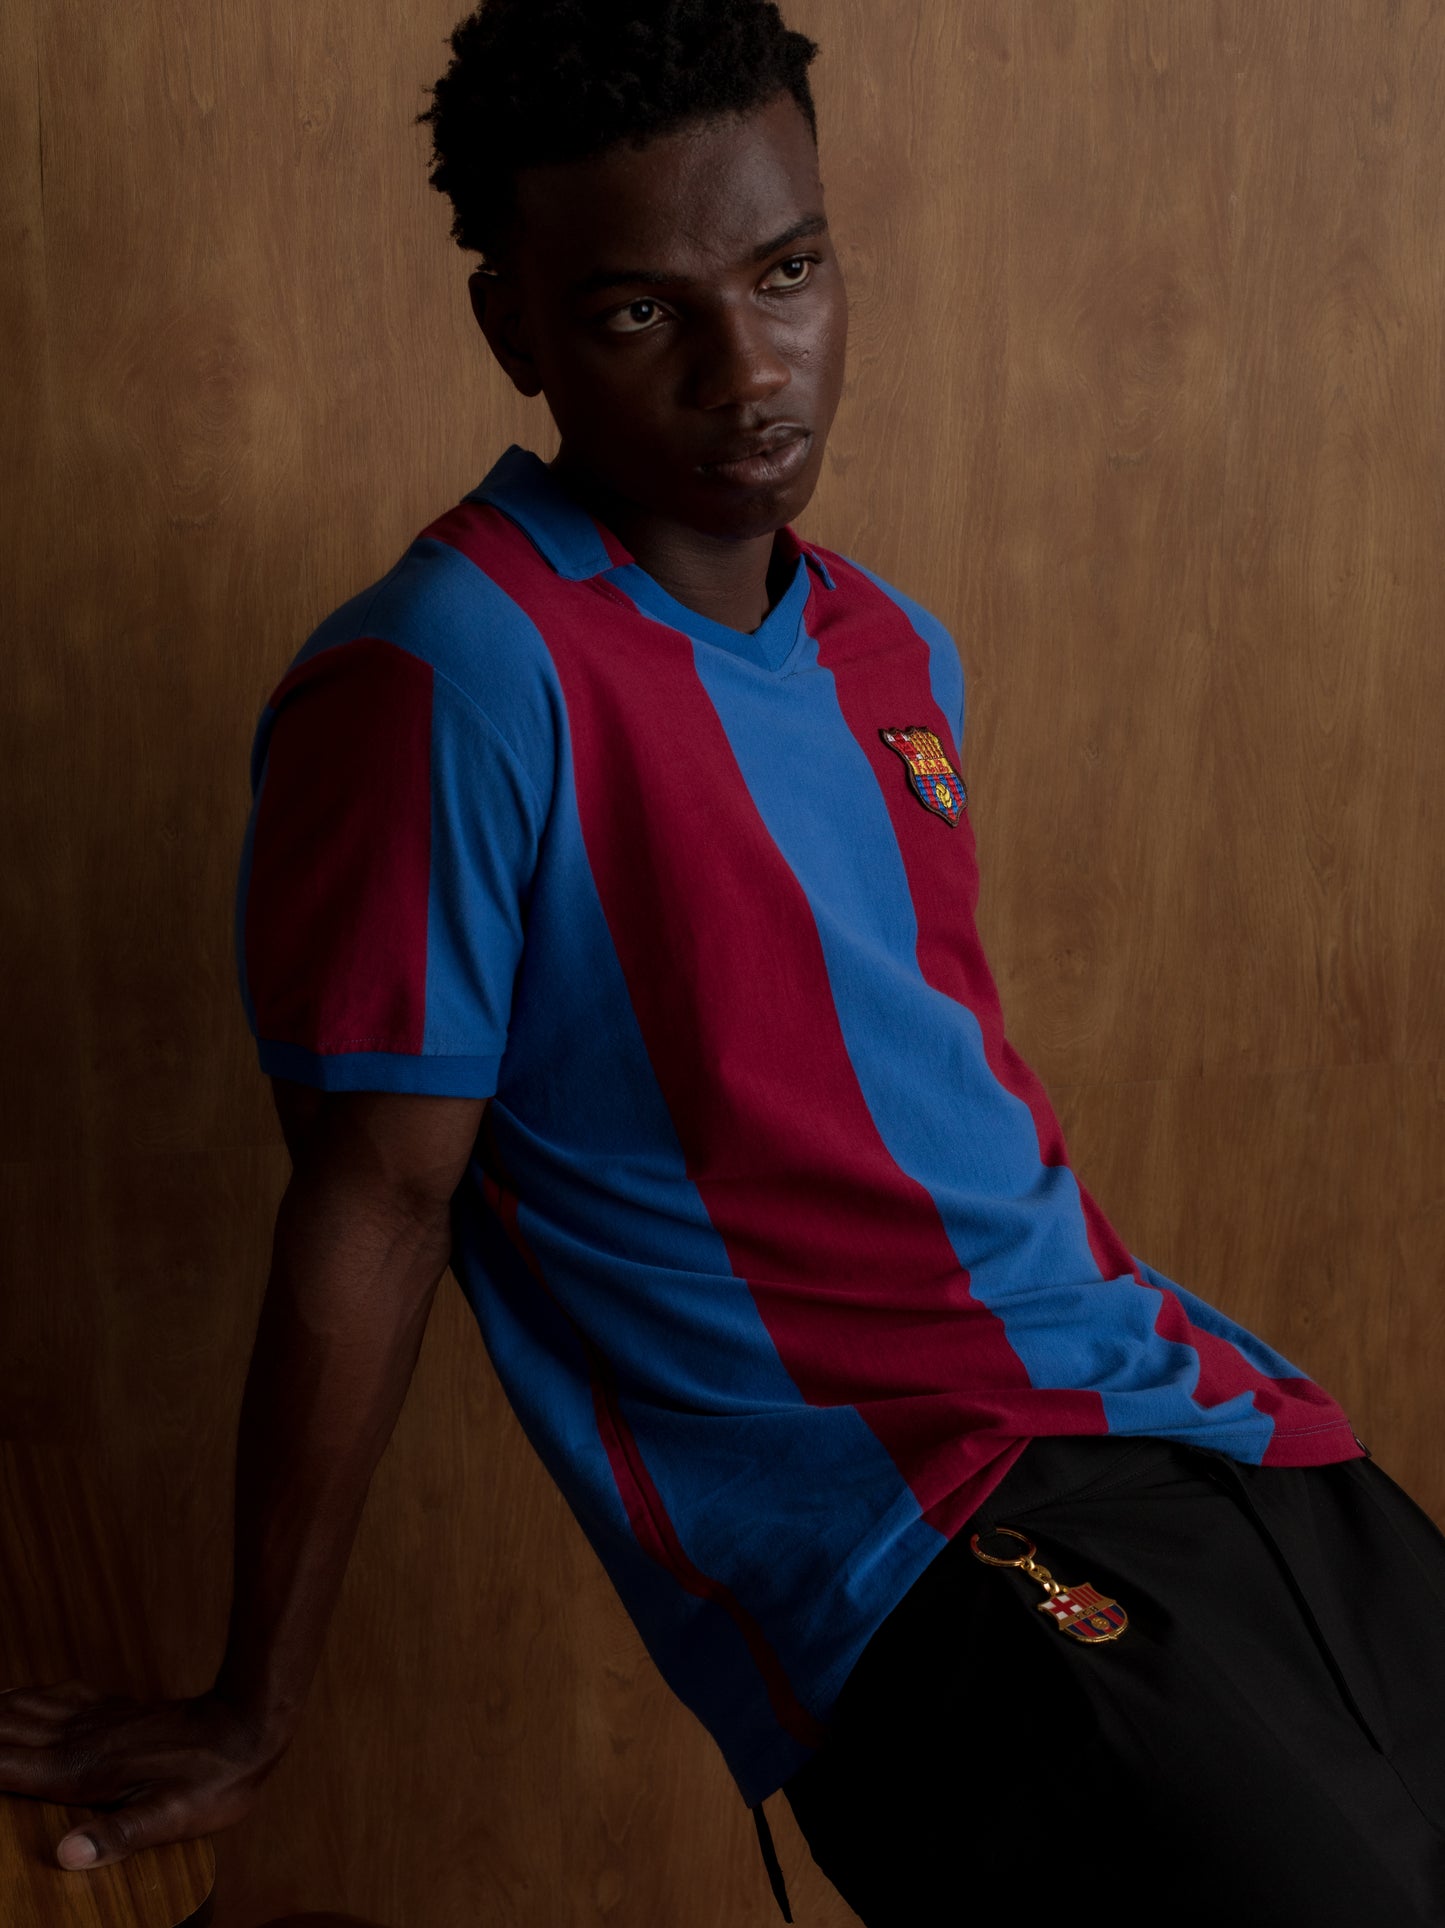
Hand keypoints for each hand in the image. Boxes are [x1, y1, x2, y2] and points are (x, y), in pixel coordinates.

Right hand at [0, 1678, 288, 1869]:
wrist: (247, 1725)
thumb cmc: (211, 1780)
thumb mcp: (168, 1819)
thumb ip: (115, 1837)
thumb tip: (66, 1855)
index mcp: (80, 1771)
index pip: (2, 1765)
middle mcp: (78, 1738)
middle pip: (4, 1729)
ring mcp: (96, 1719)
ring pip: (25, 1706)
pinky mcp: (114, 1708)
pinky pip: (56, 1695)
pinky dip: (25, 1696)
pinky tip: (18, 1697)